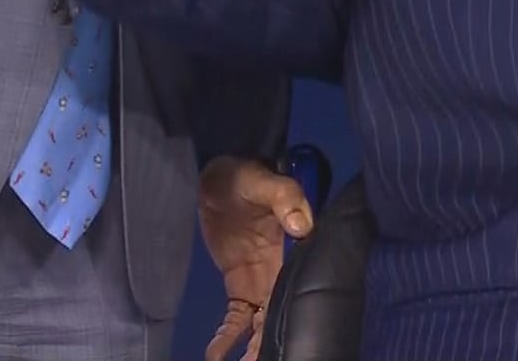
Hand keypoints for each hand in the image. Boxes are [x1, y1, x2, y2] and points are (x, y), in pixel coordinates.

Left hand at [198, 157, 314, 360]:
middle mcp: (282, 269)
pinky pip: (236, 316)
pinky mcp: (239, 284)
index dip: (296, 311)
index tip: (291, 336)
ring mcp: (260, 279)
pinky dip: (227, 337)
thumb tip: (302, 226)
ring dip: (253, 345)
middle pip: (281, 310)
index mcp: (296, 247)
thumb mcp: (263, 180)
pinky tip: (216, 355)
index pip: (302, 284)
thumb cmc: (243, 175)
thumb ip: (284, 197)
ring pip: (260, 321)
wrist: (216, 180)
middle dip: (272, 340)